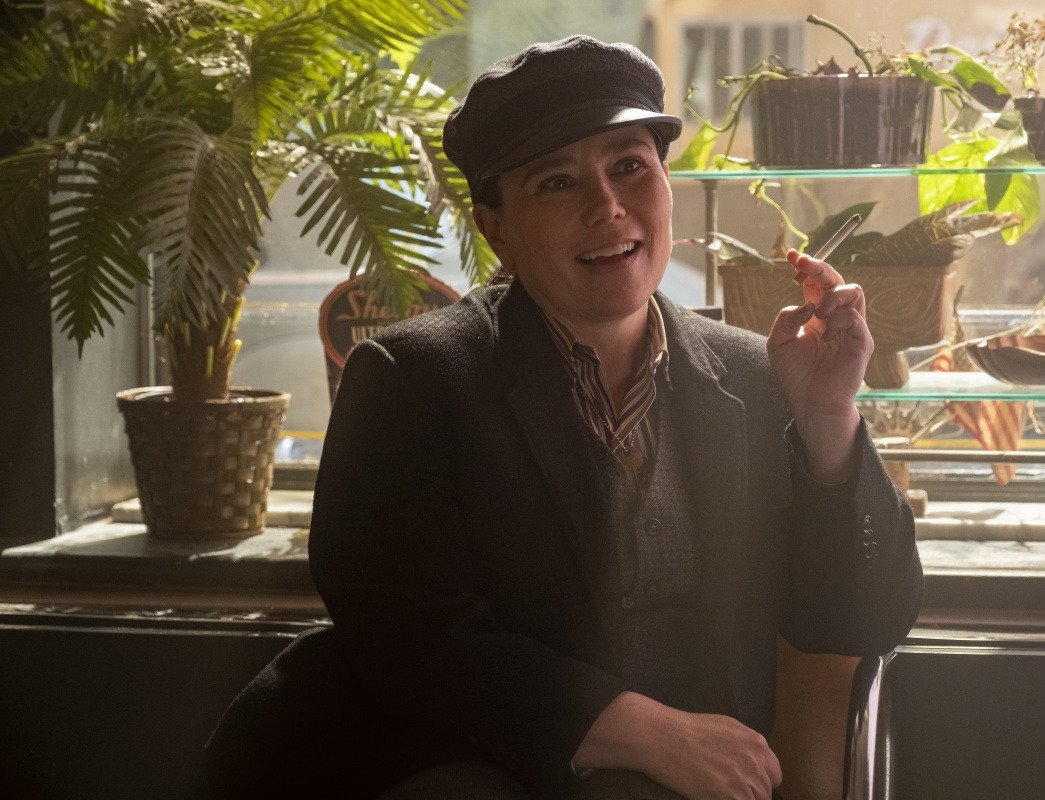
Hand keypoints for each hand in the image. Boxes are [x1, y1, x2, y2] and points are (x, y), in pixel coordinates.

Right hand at [643, 711, 781, 799]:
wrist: (664, 737)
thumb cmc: (689, 730)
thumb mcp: (727, 727)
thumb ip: (747, 745)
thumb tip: (756, 762)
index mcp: (756, 744)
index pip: (775, 775)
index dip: (761, 779)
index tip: (750, 783)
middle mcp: (754, 763)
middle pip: (765, 792)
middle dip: (750, 792)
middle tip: (730, 788)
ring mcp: (741, 782)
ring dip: (739, 798)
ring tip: (721, 791)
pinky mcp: (726, 796)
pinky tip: (714, 794)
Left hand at [765, 249, 869, 480]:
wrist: (810, 403)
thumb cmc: (796, 375)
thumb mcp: (779, 342)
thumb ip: (787, 318)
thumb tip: (806, 303)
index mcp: (816, 315)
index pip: (816, 284)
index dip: (807, 268)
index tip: (792, 256)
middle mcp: (836, 318)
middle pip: (837, 281)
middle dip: (821, 268)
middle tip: (804, 264)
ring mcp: (851, 329)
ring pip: (854, 292)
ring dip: (833, 294)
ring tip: (818, 310)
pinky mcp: (861, 342)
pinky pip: (856, 318)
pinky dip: (840, 316)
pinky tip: (826, 327)